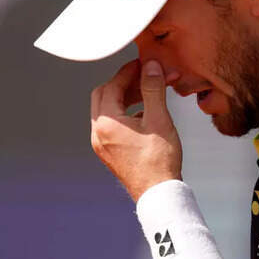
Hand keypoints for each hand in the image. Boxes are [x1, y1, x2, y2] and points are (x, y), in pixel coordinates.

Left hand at [90, 59, 182, 200]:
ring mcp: (101, 144)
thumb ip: (153, 89)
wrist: (158, 193)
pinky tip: (145, 115)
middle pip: (103, 95)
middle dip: (123, 83)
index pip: (112, 85)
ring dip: (124, 98)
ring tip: (148, 94)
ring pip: (106, 110)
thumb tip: (150, 66)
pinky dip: (124, 113)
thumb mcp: (159, 119)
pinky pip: (110, 125)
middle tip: (144, 77)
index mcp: (106, 123)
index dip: (129, 71)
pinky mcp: (108, 152)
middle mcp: (97, 133)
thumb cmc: (160, 160)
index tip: (144, 64)